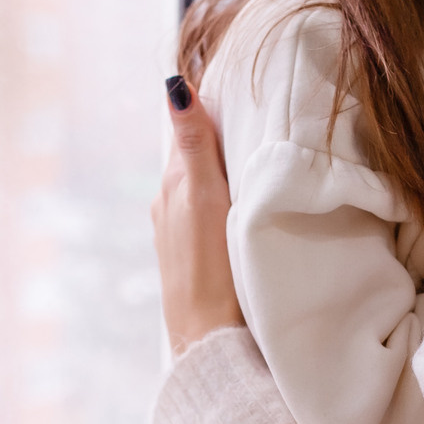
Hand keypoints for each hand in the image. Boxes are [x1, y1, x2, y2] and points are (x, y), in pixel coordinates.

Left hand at [151, 75, 243, 354]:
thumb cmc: (210, 266)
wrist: (209, 339)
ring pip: (200, 186)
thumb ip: (195, 143)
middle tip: (255, 115)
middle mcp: (168, 204)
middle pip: (194, 156)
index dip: (209, 107)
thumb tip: (174, 85)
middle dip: (218, 136)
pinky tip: (240, 206)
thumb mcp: (205, 195)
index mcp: (173, 184)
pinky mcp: (192, 256)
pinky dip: (221, 199)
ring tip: (251, 158)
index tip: (236, 86)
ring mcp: (177, 232)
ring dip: (221, 170)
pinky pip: (205, 213)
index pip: (188, 130)